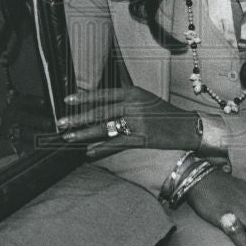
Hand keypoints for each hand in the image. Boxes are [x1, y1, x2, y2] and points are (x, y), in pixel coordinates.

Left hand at [57, 87, 200, 157]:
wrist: (185, 126)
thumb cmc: (163, 113)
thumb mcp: (144, 98)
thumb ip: (124, 99)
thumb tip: (101, 103)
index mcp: (132, 93)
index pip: (103, 94)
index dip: (83, 98)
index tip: (67, 101)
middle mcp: (133, 105)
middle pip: (99, 112)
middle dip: (78, 119)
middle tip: (61, 123)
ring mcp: (137, 122)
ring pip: (105, 128)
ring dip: (85, 134)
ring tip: (69, 137)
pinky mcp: (141, 138)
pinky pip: (116, 144)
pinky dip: (102, 149)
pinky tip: (89, 153)